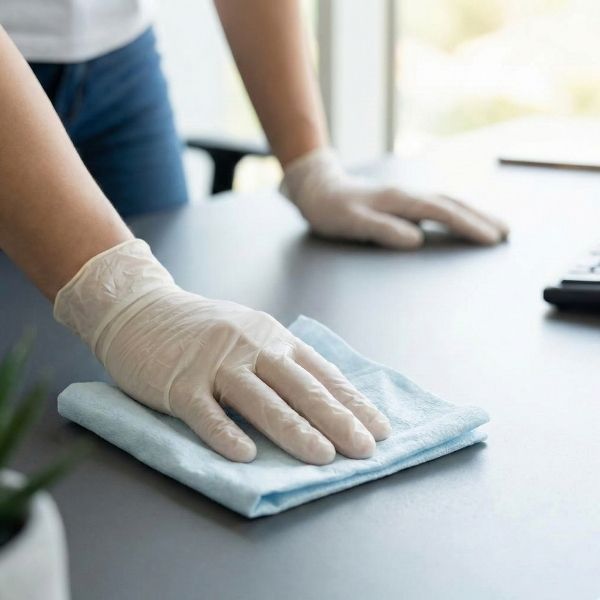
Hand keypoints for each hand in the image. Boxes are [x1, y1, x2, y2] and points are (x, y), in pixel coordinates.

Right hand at [54, 240, 390, 464]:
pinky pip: (204, 412)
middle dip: (336, 419)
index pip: (320, 373)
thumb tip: (324, 399)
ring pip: (259, 399)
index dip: (351, 402)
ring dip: (293, 429)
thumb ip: (281, 361)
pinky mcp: (179, 382)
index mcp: (272, 336)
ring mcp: (214, 364)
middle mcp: (250, 346)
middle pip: (299, 386)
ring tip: (322, 457)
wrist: (141, 309)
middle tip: (364, 450)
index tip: (378, 429)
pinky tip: (245, 455)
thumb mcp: (250, 333)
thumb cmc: (202, 329)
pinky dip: (225, 432)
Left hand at [281, 148, 508, 248]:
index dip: (468, 225)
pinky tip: (461, 219)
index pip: (442, 212)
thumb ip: (382, 230)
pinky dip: (455, 212)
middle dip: (481, 217)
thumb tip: (416, 240)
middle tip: (507, 233)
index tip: (492, 238)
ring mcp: (406, 197)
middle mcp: (407, 195)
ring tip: (494, 225)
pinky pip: (436, 205)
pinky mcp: (401, 202)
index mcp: (399, 200)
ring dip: (472, 213)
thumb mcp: (352, 223)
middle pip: (452, 204)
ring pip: (447, 202)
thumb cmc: (331, 210)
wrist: (317, 190)